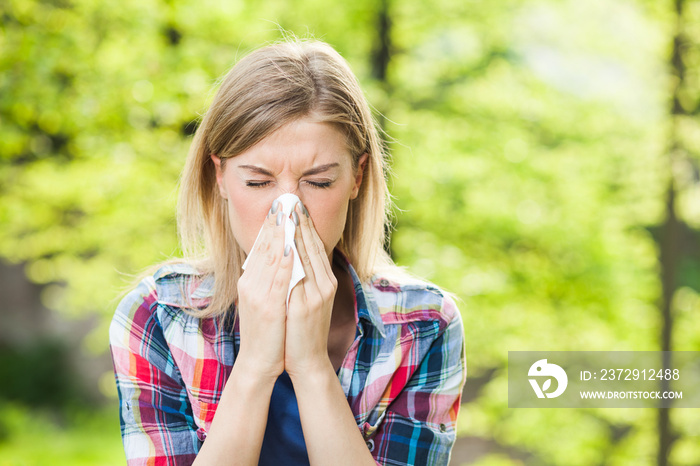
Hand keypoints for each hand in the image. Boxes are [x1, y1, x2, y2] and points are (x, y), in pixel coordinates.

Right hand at [235, 205, 292, 381]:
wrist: (260, 362)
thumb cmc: (268, 333)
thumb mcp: (265, 301)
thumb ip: (270, 280)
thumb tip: (281, 258)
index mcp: (250, 281)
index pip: (261, 247)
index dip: (271, 225)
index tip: (280, 206)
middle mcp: (251, 284)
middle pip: (264, 247)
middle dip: (275, 222)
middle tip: (284, 199)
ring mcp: (258, 295)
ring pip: (270, 257)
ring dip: (280, 233)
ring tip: (287, 212)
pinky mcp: (268, 306)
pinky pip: (277, 278)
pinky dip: (283, 259)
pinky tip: (289, 244)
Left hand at [285, 201, 337, 378]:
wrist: (307, 360)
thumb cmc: (302, 330)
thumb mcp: (306, 299)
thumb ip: (303, 277)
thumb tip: (292, 254)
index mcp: (325, 281)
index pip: (315, 246)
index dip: (305, 224)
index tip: (294, 204)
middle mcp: (325, 284)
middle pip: (312, 246)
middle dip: (300, 221)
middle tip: (290, 198)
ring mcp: (318, 294)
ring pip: (307, 256)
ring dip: (296, 232)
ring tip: (286, 212)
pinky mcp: (308, 305)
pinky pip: (300, 275)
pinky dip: (293, 257)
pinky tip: (285, 243)